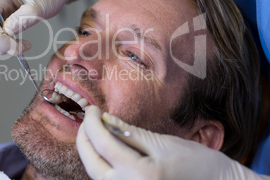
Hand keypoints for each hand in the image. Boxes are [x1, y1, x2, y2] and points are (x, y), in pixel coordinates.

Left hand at [77, 106, 266, 179]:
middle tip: (88, 117)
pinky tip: (105, 147)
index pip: (103, 144)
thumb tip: (104, 119)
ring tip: (94, 129)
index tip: (91, 108)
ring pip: (95, 173)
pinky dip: (101, 162)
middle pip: (92, 163)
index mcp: (140, 175)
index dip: (92, 123)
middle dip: (84, 138)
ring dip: (90, 151)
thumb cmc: (196, 163)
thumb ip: (130, 133)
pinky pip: (106, 179)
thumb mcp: (163, 143)